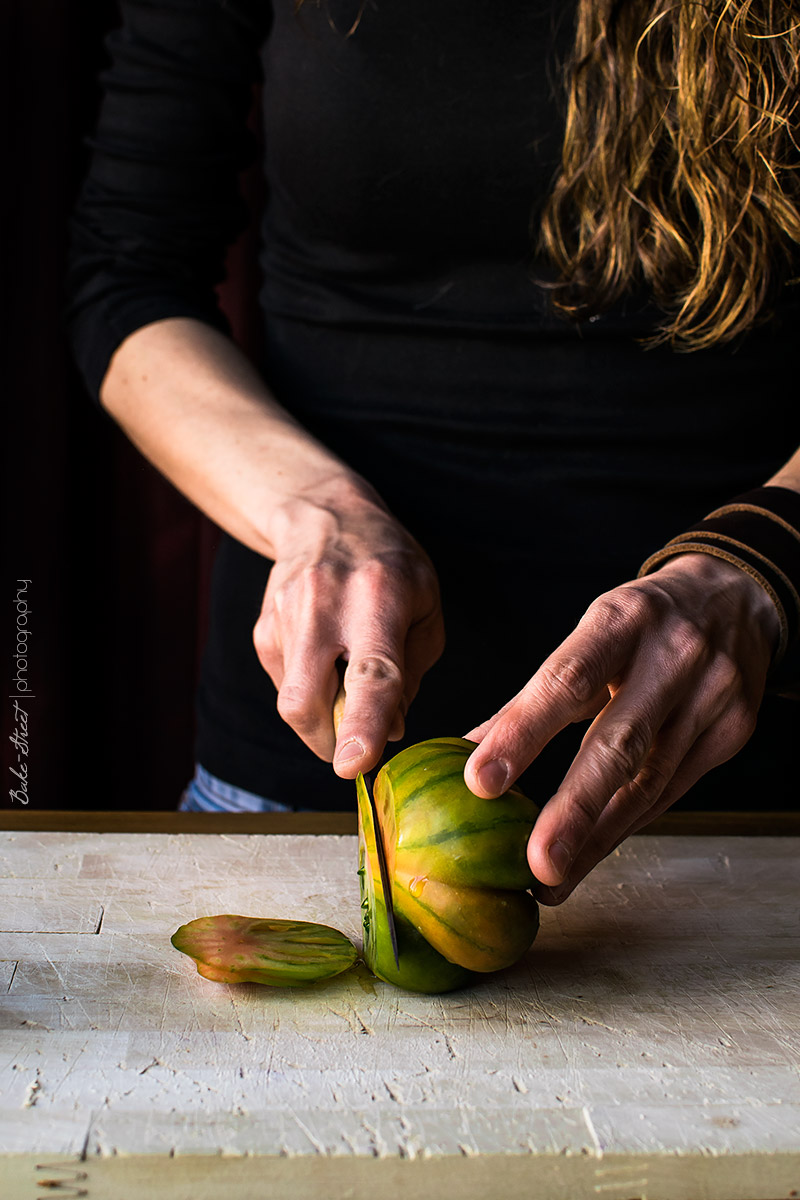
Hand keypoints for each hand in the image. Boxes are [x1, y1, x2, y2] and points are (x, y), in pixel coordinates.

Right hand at [252, 480, 444, 776]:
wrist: (324, 516)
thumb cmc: (389, 567)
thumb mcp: (425, 607)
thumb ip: (411, 674)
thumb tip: (390, 731)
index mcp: (379, 597)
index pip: (371, 673)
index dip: (363, 724)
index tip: (354, 765)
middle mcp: (324, 605)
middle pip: (308, 699)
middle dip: (329, 743)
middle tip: (356, 752)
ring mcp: (284, 616)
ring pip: (292, 702)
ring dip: (323, 718)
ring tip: (346, 679)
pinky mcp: (262, 629)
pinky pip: (285, 686)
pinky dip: (310, 692)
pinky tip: (325, 658)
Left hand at [462, 553, 780, 903]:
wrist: (734, 597)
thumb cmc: (643, 620)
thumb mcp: (590, 632)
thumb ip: (535, 693)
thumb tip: (472, 749)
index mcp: (621, 620)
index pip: (565, 681)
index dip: (521, 732)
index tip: (480, 781)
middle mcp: (672, 656)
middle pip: (618, 743)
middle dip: (574, 809)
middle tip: (537, 862)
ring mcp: (710, 695)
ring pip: (649, 781)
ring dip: (597, 837)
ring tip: (552, 879)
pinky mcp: (733, 730)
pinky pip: (672, 789)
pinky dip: (628, 822)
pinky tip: (593, 850)